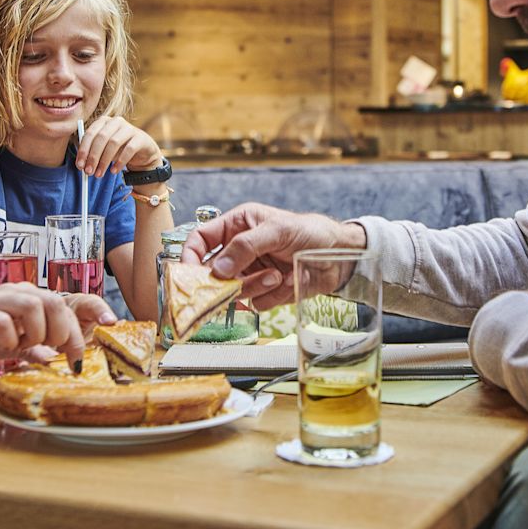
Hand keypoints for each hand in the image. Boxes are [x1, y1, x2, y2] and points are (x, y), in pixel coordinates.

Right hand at [0, 283, 113, 371]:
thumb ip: (35, 347)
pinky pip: (2, 320)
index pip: (66, 300)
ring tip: (27, 347)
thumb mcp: (13, 345)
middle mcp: (15, 293)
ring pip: (33, 304)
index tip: (109, 325)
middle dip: (64, 330)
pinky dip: (10, 336)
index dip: (91, 309)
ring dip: (38, 332)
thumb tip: (57, 357)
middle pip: (54, 301)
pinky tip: (4, 347)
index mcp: (28, 297)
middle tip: (59, 352)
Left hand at [77, 115, 161, 177]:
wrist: (142, 152)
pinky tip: (114, 171)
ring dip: (104, 161)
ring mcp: (129, 128)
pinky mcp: (140, 138)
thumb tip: (81, 165)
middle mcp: (116, 121)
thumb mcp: (103, 150)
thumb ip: (92, 154)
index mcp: (103, 121)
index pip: (90, 133)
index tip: (80, 165)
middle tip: (89, 172)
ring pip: (114, 143)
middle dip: (93, 156)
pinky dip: (120, 162)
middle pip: (101, 137)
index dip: (83, 150)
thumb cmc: (119, 150)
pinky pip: (129, 149)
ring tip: (100, 174)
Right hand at [181, 202, 366, 308]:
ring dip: (255, 286)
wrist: (340, 256)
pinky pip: (255, 302)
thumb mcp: (277, 230)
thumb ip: (245, 246)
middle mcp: (240, 250)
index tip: (187, 273)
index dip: (190, 256)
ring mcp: (251, 273)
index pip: (201, 240)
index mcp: (237, 226)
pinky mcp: (265, 292)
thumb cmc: (310, 232)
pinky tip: (287, 282)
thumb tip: (217, 269)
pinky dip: (270, 296)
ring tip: (277, 276)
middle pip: (213, 272)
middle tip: (231, 286)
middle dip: (223, 280)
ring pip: (234, 291)